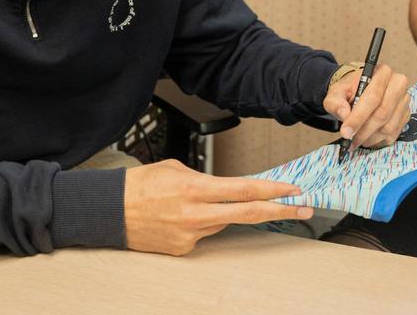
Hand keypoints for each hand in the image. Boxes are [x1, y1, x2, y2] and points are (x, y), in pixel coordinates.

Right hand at [123, 159, 311, 254]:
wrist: (111, 211)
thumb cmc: (142, 185)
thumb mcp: (176, 168)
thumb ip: (206, 179)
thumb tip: (226, 187)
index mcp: (196, 188)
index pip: (245, 190)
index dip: (273, 191)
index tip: (293, 190)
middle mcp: (196, 213)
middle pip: (249, 213)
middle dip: (281, 210)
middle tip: (305, 208)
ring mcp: (191, 234)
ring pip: (223, 221)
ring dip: (224, 212)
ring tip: (195, 201)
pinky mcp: (184, 249)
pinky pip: (205, 233)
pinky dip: (202, 223)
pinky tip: (182, 216)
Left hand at [323, 62, 410, 149]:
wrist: (360, 90)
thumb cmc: (350, 90)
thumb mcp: (337, 92)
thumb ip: (336, 102)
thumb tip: (344, 114)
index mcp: (382, 73)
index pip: (373, 97)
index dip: (358, 117)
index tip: (346, 132)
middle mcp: (397, 84)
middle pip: (383, 113)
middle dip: (364, 131)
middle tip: (350, 139)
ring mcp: (404, 100)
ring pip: (389, 126)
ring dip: (370, 138)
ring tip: (357, 140)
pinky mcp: (405, 114)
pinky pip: (394, 134)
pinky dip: (378, 141)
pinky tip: (367, 139)